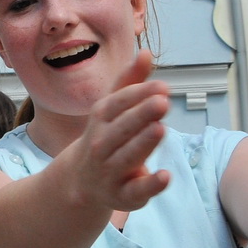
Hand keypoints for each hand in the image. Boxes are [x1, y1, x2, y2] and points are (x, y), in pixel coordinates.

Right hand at [61, 50, 171, 213]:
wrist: (81, 181)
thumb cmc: (106, 137)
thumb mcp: (112, 109)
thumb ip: (131, 82)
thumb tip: (146, 52)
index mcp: (101, 120)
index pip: (117, 104)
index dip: (138, 94)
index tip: (163, 86)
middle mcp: (101, 144)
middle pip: (121, 128)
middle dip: (141, 115)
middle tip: (162, 101)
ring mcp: (110, 170)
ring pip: (127, 156)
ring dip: (143, 143)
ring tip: (160, 128)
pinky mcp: (123, 195)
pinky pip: (135, 191)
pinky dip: (149, 185)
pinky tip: (165, 176)